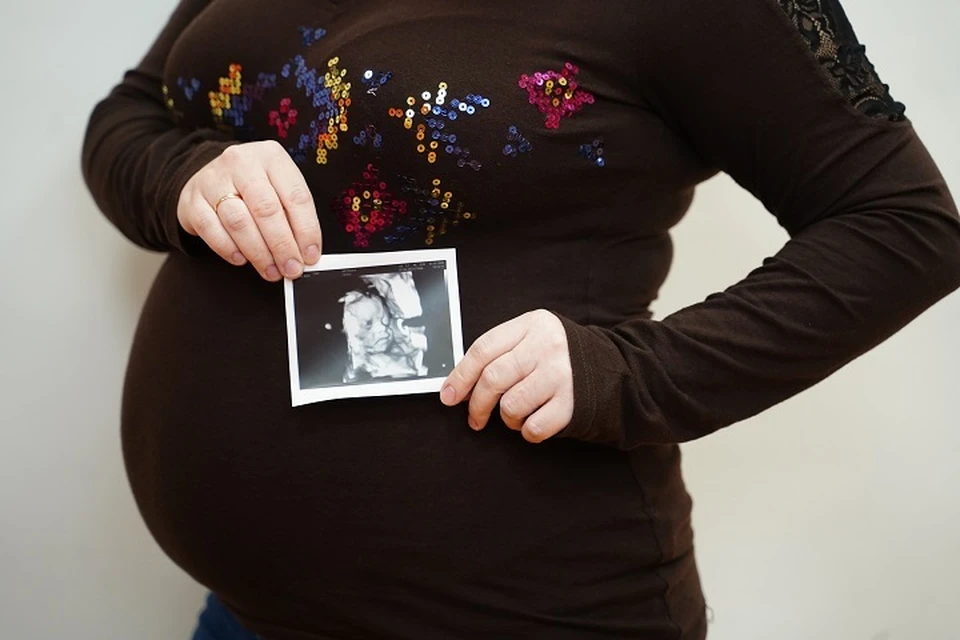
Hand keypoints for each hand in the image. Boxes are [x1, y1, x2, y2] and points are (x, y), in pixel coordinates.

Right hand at [177, 140, 321, 280]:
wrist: (210, 176)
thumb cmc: (253, 186)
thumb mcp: (278, 188)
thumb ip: (293, 216)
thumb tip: (305, 253)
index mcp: (271, 157)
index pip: (296, 196)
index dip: (306, 230)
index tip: (310, 255)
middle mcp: (241, 163)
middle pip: (266, 209)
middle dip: (282, 246)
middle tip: (291, 268)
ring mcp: (213, 180)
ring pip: (239, 222)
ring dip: (258, 253)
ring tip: (271, 270)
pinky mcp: (193, 200)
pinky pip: (211, 230)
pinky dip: (229, 249)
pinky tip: (242, 259)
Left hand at [440, 309, 573, 442]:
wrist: (612, 368)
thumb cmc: (561, 357)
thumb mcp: (533, 337)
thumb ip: (501, 352)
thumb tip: (459, 385)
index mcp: (532, 325)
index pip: (483, 349)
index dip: (460, 376)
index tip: (448, 396)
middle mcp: (547, 347)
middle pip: (493, 378)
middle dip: (477, 404)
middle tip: (475, 418)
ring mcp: (561, 375)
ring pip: (511, 405)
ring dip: (506, 418)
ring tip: (515, 415)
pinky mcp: (573, 403)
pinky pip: (534, 427)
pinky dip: (527, 432)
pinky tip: (534, 422)